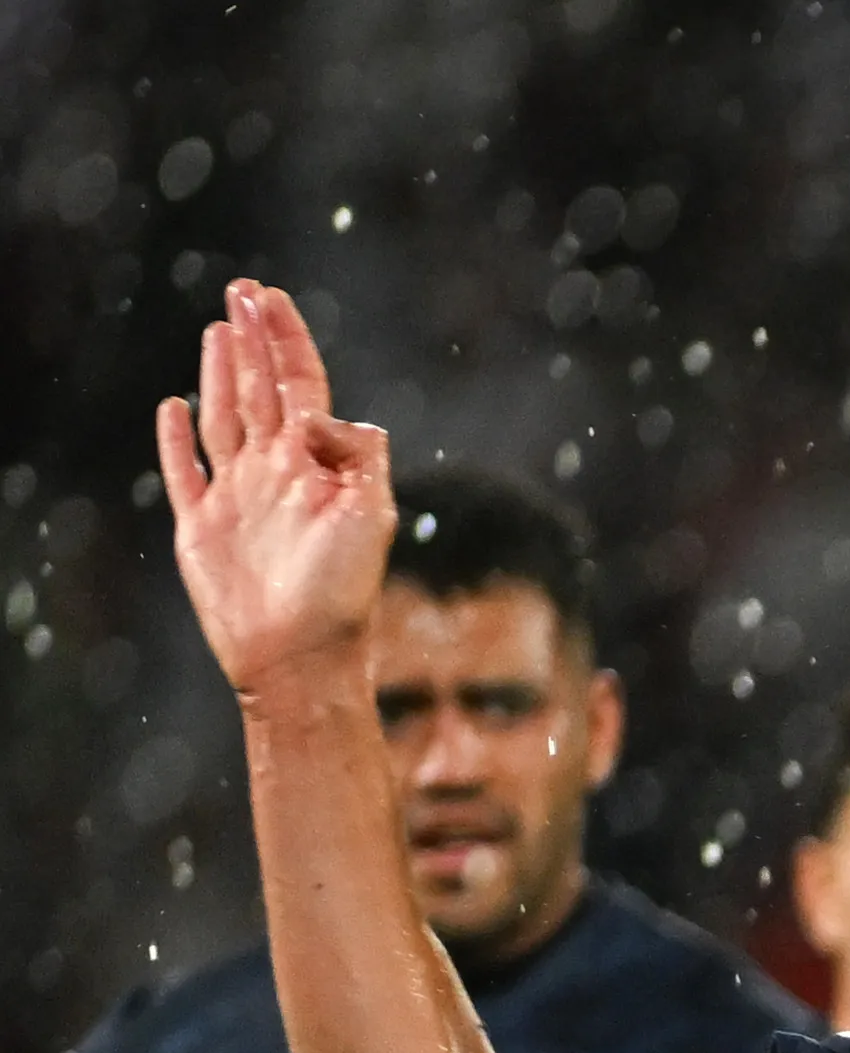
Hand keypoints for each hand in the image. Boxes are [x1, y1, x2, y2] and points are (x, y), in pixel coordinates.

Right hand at [154, 280, 395, 701]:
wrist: (301, 658)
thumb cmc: (343, 594)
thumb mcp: (372, 517)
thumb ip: (357, 457)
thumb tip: (326, 415)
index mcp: (313, 465)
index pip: (300, 385)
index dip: (286, 339)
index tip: (272, 297)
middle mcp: (274, 473)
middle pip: (259, 389)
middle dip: (252, 340)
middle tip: (243, 292)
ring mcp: (236, 498)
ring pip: (222, 418)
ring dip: (218, 374)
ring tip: (219, 331)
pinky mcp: (200, 528)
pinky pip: (184, 472)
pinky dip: (175, 439)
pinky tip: (172, 408)